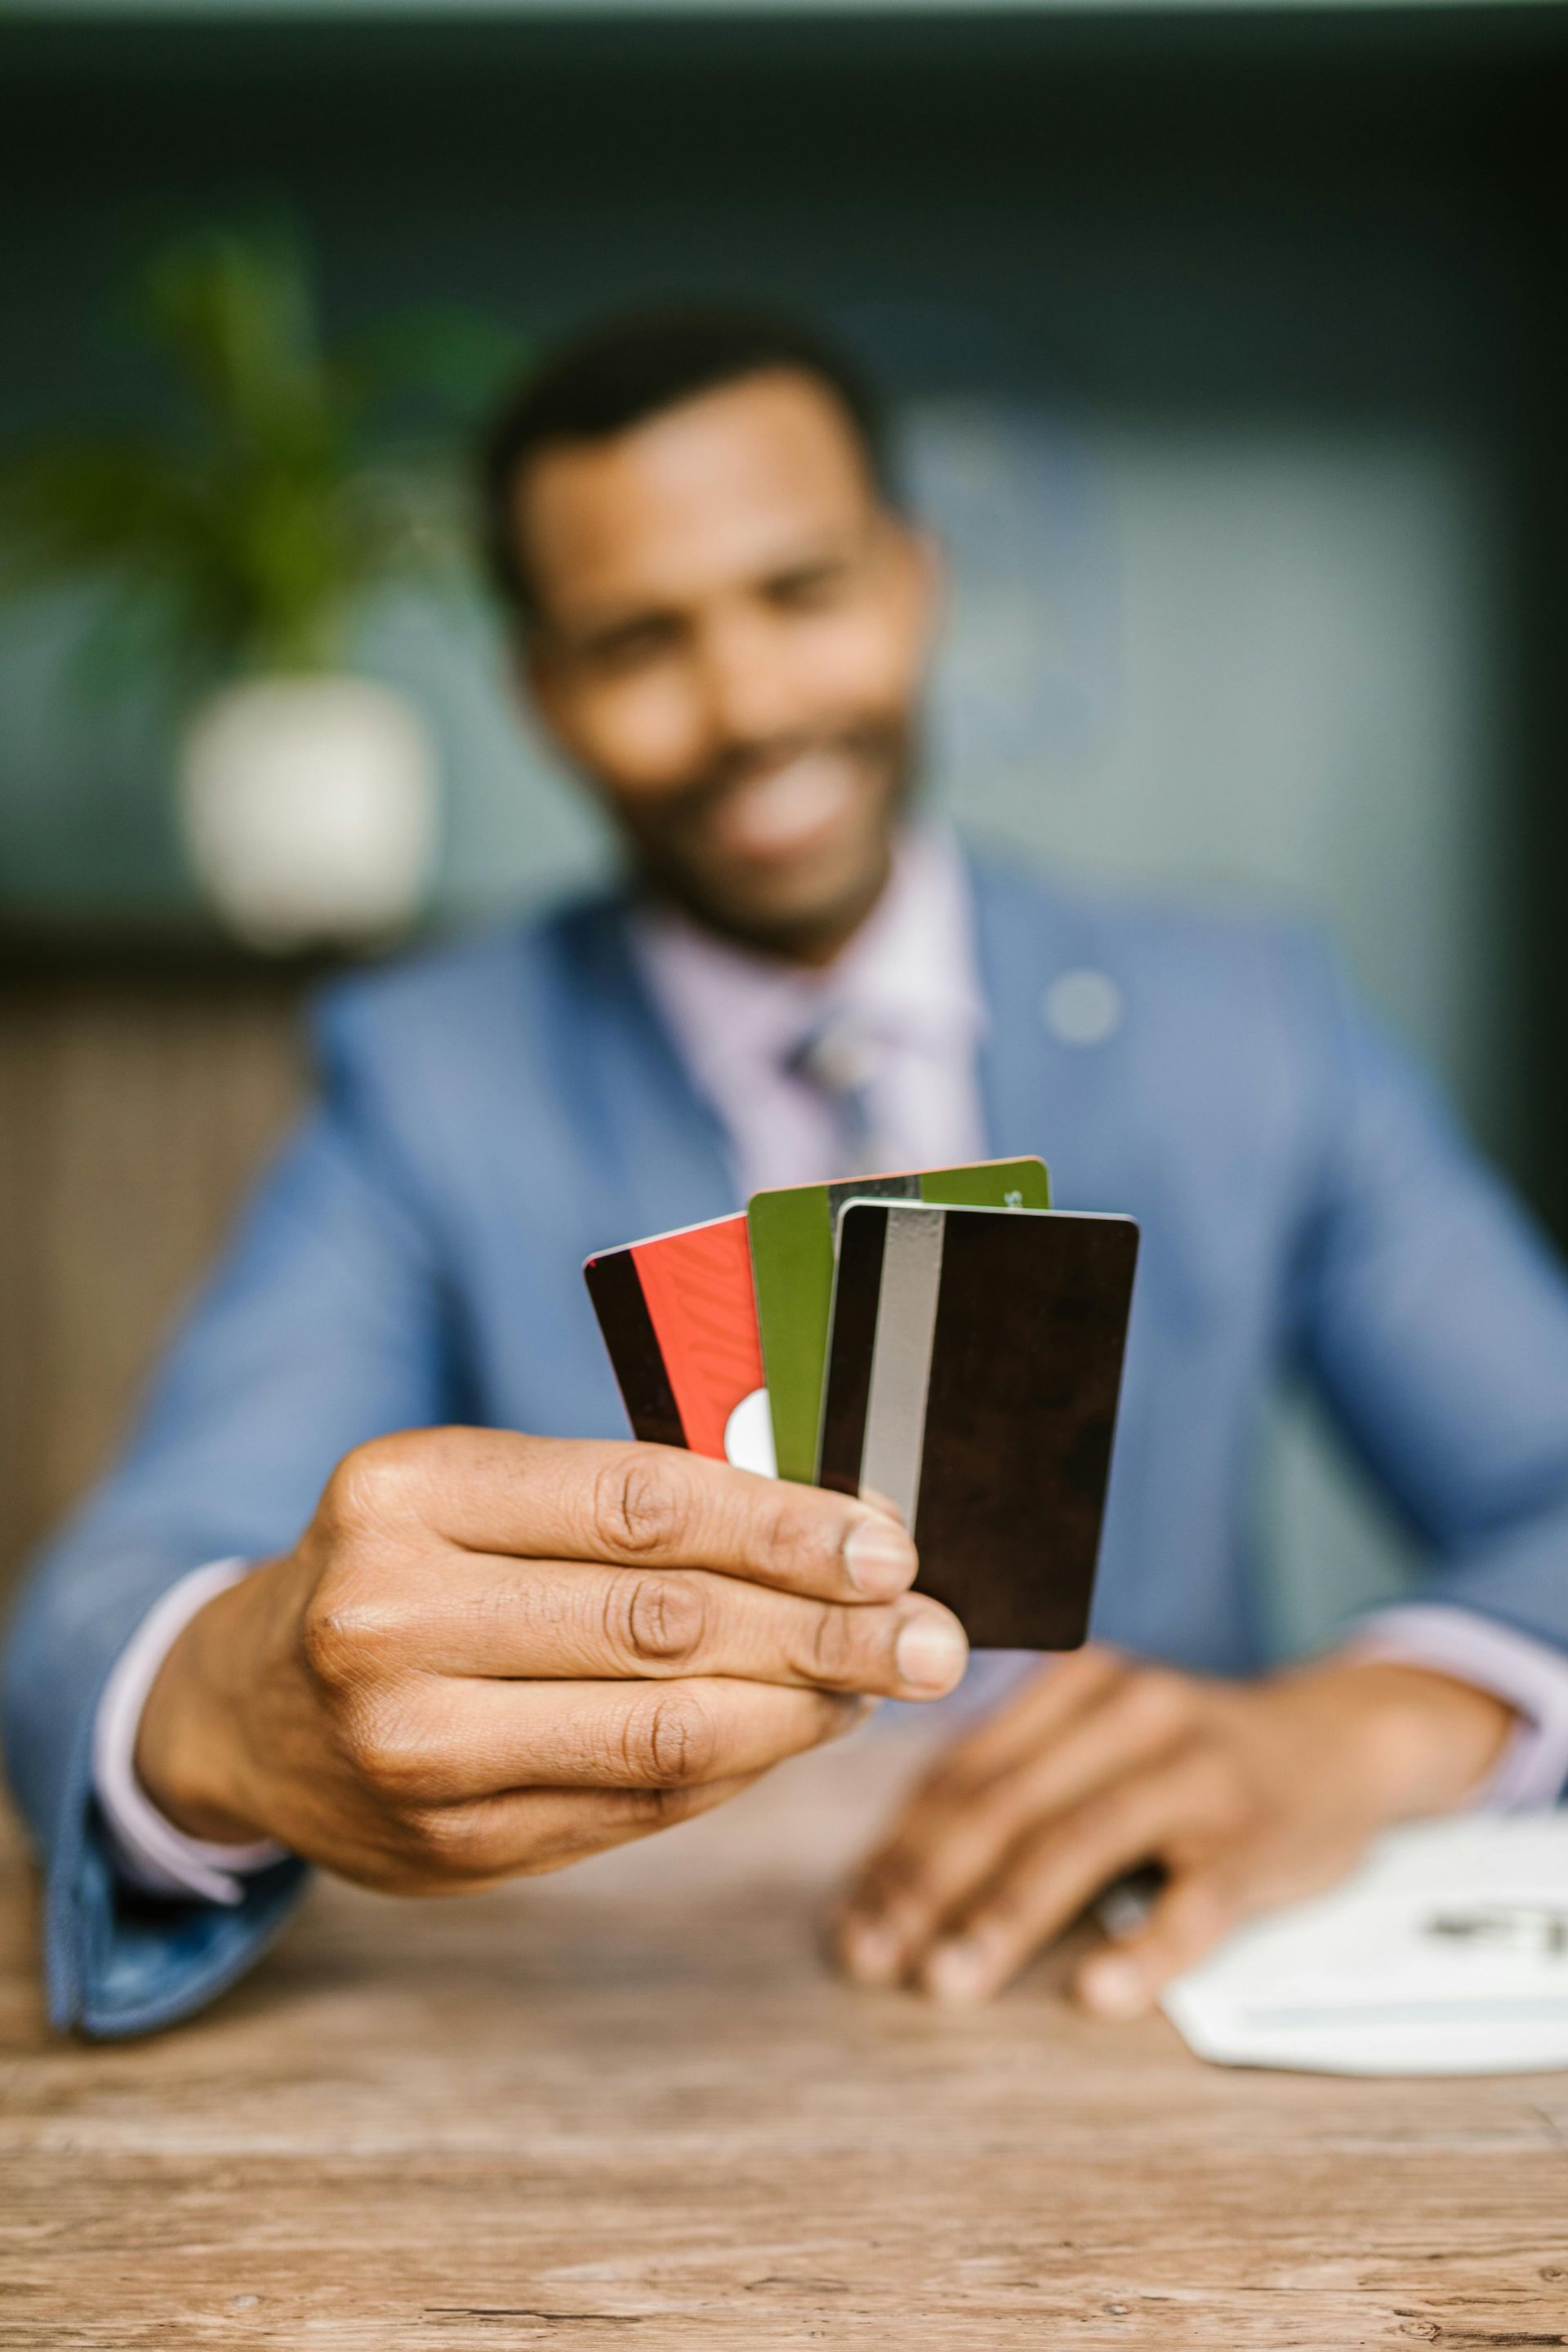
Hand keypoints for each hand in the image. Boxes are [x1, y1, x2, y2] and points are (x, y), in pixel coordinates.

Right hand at [136, 1428, 967, 1895]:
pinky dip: (736, 1773)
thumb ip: (624, 1501)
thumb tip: (829, 1534)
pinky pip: (634, 1810)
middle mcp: (389, 1619)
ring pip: (661, 1733)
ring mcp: (409, 1749)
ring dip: (799, 1712)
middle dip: (825, 1631)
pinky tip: (794, 1734)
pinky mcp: (443, 1850)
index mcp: (405, 1490)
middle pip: (664, 1623)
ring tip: (878, 1685)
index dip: (783, 1529)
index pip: (638, 1504)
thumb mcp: (474, 1487)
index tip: (889, 1544)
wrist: (244, 1705)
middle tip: (934, 1637)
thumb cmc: (403, 1562)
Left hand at [836, 1644, 1514, 2013]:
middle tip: (873, 1962)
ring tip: (948, 1983)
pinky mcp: (1259, 1838)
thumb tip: (892, 1877)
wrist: (1341, 1738)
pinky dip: (1146, 1947)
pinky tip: (1098, 1993)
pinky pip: (1198, 1898)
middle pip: (1007, 1802)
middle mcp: (1130, 1709)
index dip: (897, 1848)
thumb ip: (1014, 1780)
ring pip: (1082, 1841)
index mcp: (1076, 1681)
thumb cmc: (1188, 1754)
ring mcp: (1199, 1772)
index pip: (965, 1769)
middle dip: (927, 1887)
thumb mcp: (1100, 1733)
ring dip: (1006, 1918)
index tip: (847, 1919)